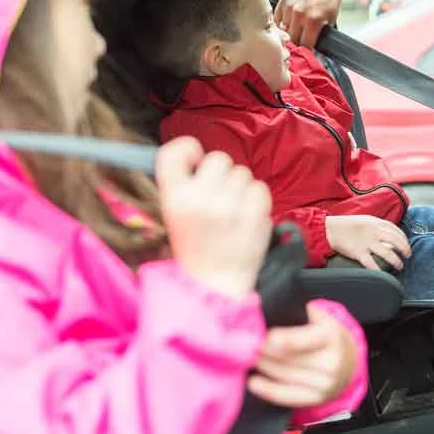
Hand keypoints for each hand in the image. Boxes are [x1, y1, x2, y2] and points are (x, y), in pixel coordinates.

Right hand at [156, 137, 272, 298]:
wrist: (213, 284)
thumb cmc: (195, 247)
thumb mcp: (173, 214)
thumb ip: (184, 183)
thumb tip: (201, 156)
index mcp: (174, 197)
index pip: (175, 152)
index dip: (188, 148)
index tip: (196, 159)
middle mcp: (200, 198)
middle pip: (219, 158)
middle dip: (221, 174)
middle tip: (217, 197)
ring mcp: (229, 206)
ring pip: (242, 173)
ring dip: (240, 188)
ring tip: (232, 212)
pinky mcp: (254, 214)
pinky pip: (260, 188)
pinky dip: (257, 199)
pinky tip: (246, 216)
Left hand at [247, 304, 357, 407]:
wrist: (347, 360)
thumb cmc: (324, 334)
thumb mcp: (317, 316)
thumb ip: (296, 311)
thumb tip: (263, 307)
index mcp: (330, 335)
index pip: (304, 339)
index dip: (285, 339)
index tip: (265, 336)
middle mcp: (331, 361)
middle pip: (290, 358)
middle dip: (266, 351)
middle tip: (247, 345)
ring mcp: (326, 383)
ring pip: (285, 375)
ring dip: (264, 366)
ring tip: (249, 357)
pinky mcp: (317, 399)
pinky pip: (288, 395)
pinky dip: (268, 389)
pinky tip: (254, 382)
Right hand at [275, 0, 351, 46]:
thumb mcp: (331, 19)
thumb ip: (321, 34)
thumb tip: (314, 47)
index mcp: (313, 21)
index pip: (304, 46)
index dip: (306, 51)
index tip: (306, 53)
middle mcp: (299, 15)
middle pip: (292, 40)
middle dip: (296, 44)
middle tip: (299, 45)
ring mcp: (289, 7)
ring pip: (283, 30)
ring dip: (288, 34)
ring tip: (294, 33)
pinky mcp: (283, 0)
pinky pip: (277, 19)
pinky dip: (282, 24)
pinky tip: (288, 24)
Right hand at [325, 215, 410, 270]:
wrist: (330, 229)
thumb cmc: (346, 225)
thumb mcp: (365, 221)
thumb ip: (377, 226)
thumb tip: (388, 235)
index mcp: (376, 223)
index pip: (396, 230)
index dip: (404, 238)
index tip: (406, 245)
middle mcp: (374, 232)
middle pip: (396, 241)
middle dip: (405, 249)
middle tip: (407, 255)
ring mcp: (367, 242)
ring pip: (388, 253)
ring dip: (396, 261)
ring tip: (399, 265)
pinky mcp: (358, 252)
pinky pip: (371, 263)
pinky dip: (378, 269)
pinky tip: (383, 273)